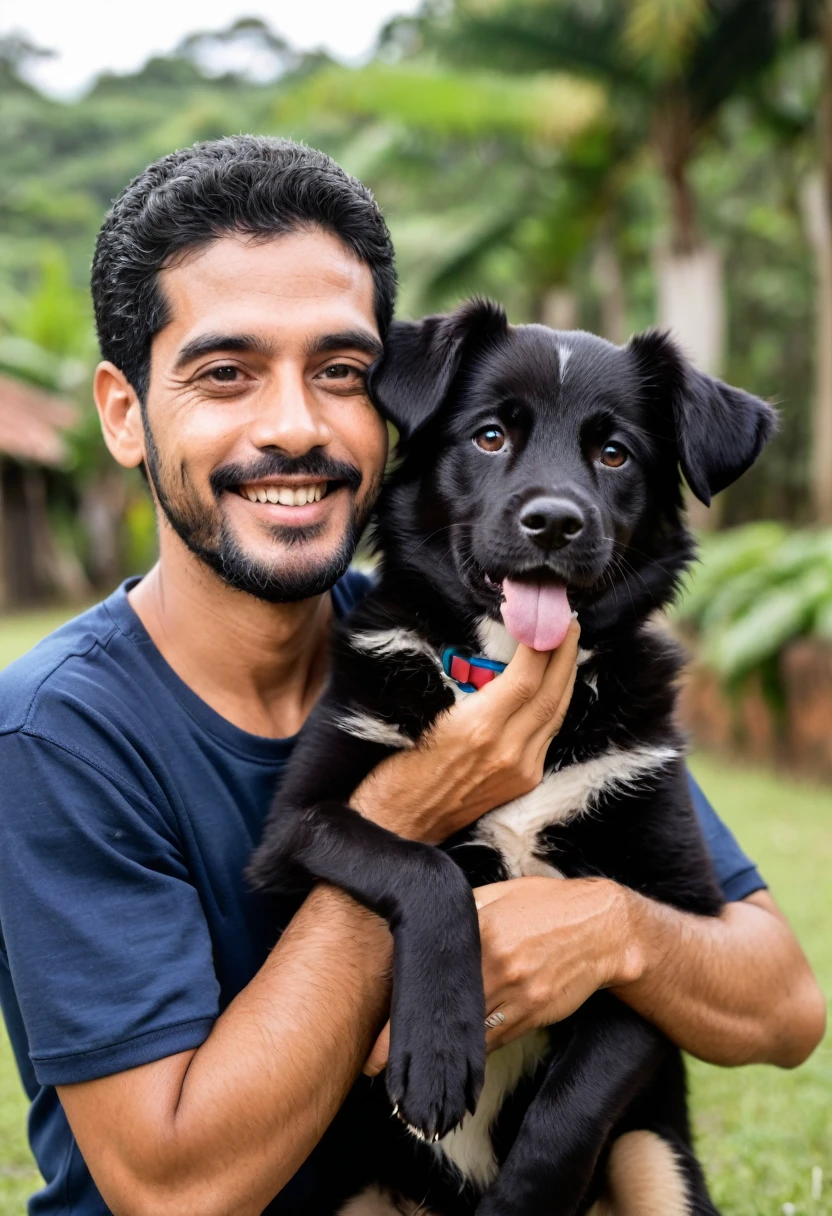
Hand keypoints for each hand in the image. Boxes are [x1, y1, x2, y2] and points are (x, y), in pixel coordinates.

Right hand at [352, 621, 579, 843]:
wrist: (398, 825)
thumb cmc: (398, 768)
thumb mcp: (426, 717)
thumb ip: (467, 689)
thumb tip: (494, 654)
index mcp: (478, 729)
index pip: (525, 677)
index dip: (541, 643)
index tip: (541, 617)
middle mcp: (507, 751)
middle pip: (551, 692)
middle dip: (564, 652)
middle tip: (567, 620)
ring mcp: (520, 770)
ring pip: (556, 713)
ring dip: (566, 675)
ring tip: (568, 643)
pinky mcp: (524, 782)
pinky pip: (549, 734)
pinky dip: (556, 703)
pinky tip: (556, 684)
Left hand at [364, 874, 638, 1074]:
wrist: (602, 928)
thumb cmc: (545, 905)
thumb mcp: (499, 895)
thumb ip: (461, 914)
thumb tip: (421, 927)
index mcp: (481, 930)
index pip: (430, 973)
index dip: (400, 1006)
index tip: (375, 1035)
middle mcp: (497, 964)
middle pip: (444, 1011)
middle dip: (410, 1042)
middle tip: (377, 1067)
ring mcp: (519, 994)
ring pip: (468, 1035)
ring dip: (441, 1055)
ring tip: (412, 1070)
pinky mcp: (535, 1014)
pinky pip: (495, 1041)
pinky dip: (472, 1052)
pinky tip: (453, 1063)